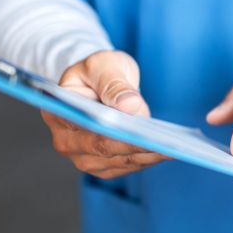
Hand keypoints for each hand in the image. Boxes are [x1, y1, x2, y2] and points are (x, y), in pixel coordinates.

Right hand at [41, 50, 167, 178]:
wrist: (98, 81)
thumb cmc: (97, 71)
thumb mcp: (103, 65)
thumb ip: (114, 84)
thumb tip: (130, 106)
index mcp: (58, 113)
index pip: (88, 128)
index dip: (116, 134)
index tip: (143, 134)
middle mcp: (65, 141)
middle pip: (104, 150)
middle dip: (138, 147)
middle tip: (168, 146)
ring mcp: (82, 156)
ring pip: (119, 162)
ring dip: (147, 157)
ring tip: (175, 149)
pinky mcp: (102, 163)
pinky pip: (126, 166)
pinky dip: (147, 159)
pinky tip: (169, 151)